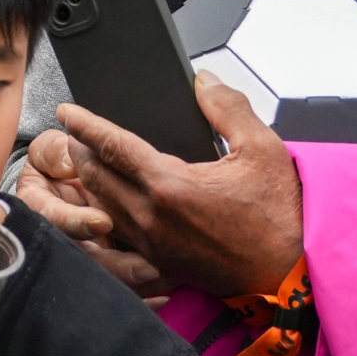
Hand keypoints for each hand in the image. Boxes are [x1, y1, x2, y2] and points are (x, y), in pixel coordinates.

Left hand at [38, 80, 304, 299]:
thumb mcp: (263, 149)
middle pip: (96, 176)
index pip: (112, 146)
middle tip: (71, 133)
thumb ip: (228, 108)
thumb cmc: (280, 216)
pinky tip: (107, 203)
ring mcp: (153, 244)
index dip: (85, 124)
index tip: (67, 111)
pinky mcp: (160, 262)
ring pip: (103, 206)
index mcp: (171, 186)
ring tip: (84, 161)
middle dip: (79, 150)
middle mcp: (153, 217)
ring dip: (89, 181)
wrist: (289, 274)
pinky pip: (119, 232)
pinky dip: (105, 211)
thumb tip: (204, 81)